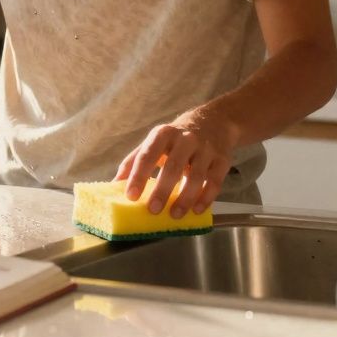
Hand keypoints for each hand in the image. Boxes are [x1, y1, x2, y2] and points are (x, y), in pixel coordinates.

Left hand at [114, 106, 237, 217]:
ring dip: (185, 198)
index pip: (148, 154)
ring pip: (197, 176)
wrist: (214, 121)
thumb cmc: (177, 137)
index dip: (138, 176)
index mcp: (163, 134)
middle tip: (153, 210)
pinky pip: (215, 181)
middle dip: (162, 190)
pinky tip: (197, 209)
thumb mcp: (154, 142)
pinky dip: (206, 198)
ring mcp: (206, 149)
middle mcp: (185, 138)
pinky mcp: (222, 160)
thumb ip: (134, 161)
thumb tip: (114, 185)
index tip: (130, 195)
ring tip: (175, 215)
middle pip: (173, 166)